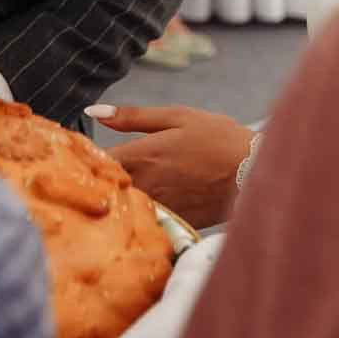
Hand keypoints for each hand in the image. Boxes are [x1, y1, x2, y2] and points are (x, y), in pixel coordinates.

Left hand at [86, 103, 253, 229]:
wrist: (257, 174)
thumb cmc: (219, 139)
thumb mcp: (178, 116)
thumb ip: (132, 116)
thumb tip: (92, 112)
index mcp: (142, 155)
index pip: (95, 163)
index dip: (84, 160)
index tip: (81, 156)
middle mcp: (146, 185)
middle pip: (104, 189)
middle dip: (96, 182)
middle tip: (91, 175)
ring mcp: (159, 208)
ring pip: (122, 208)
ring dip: (114, 200)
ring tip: (114, 192)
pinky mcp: (173, 225)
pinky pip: (144, 223)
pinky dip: (137, 216)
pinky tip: (140, 208)